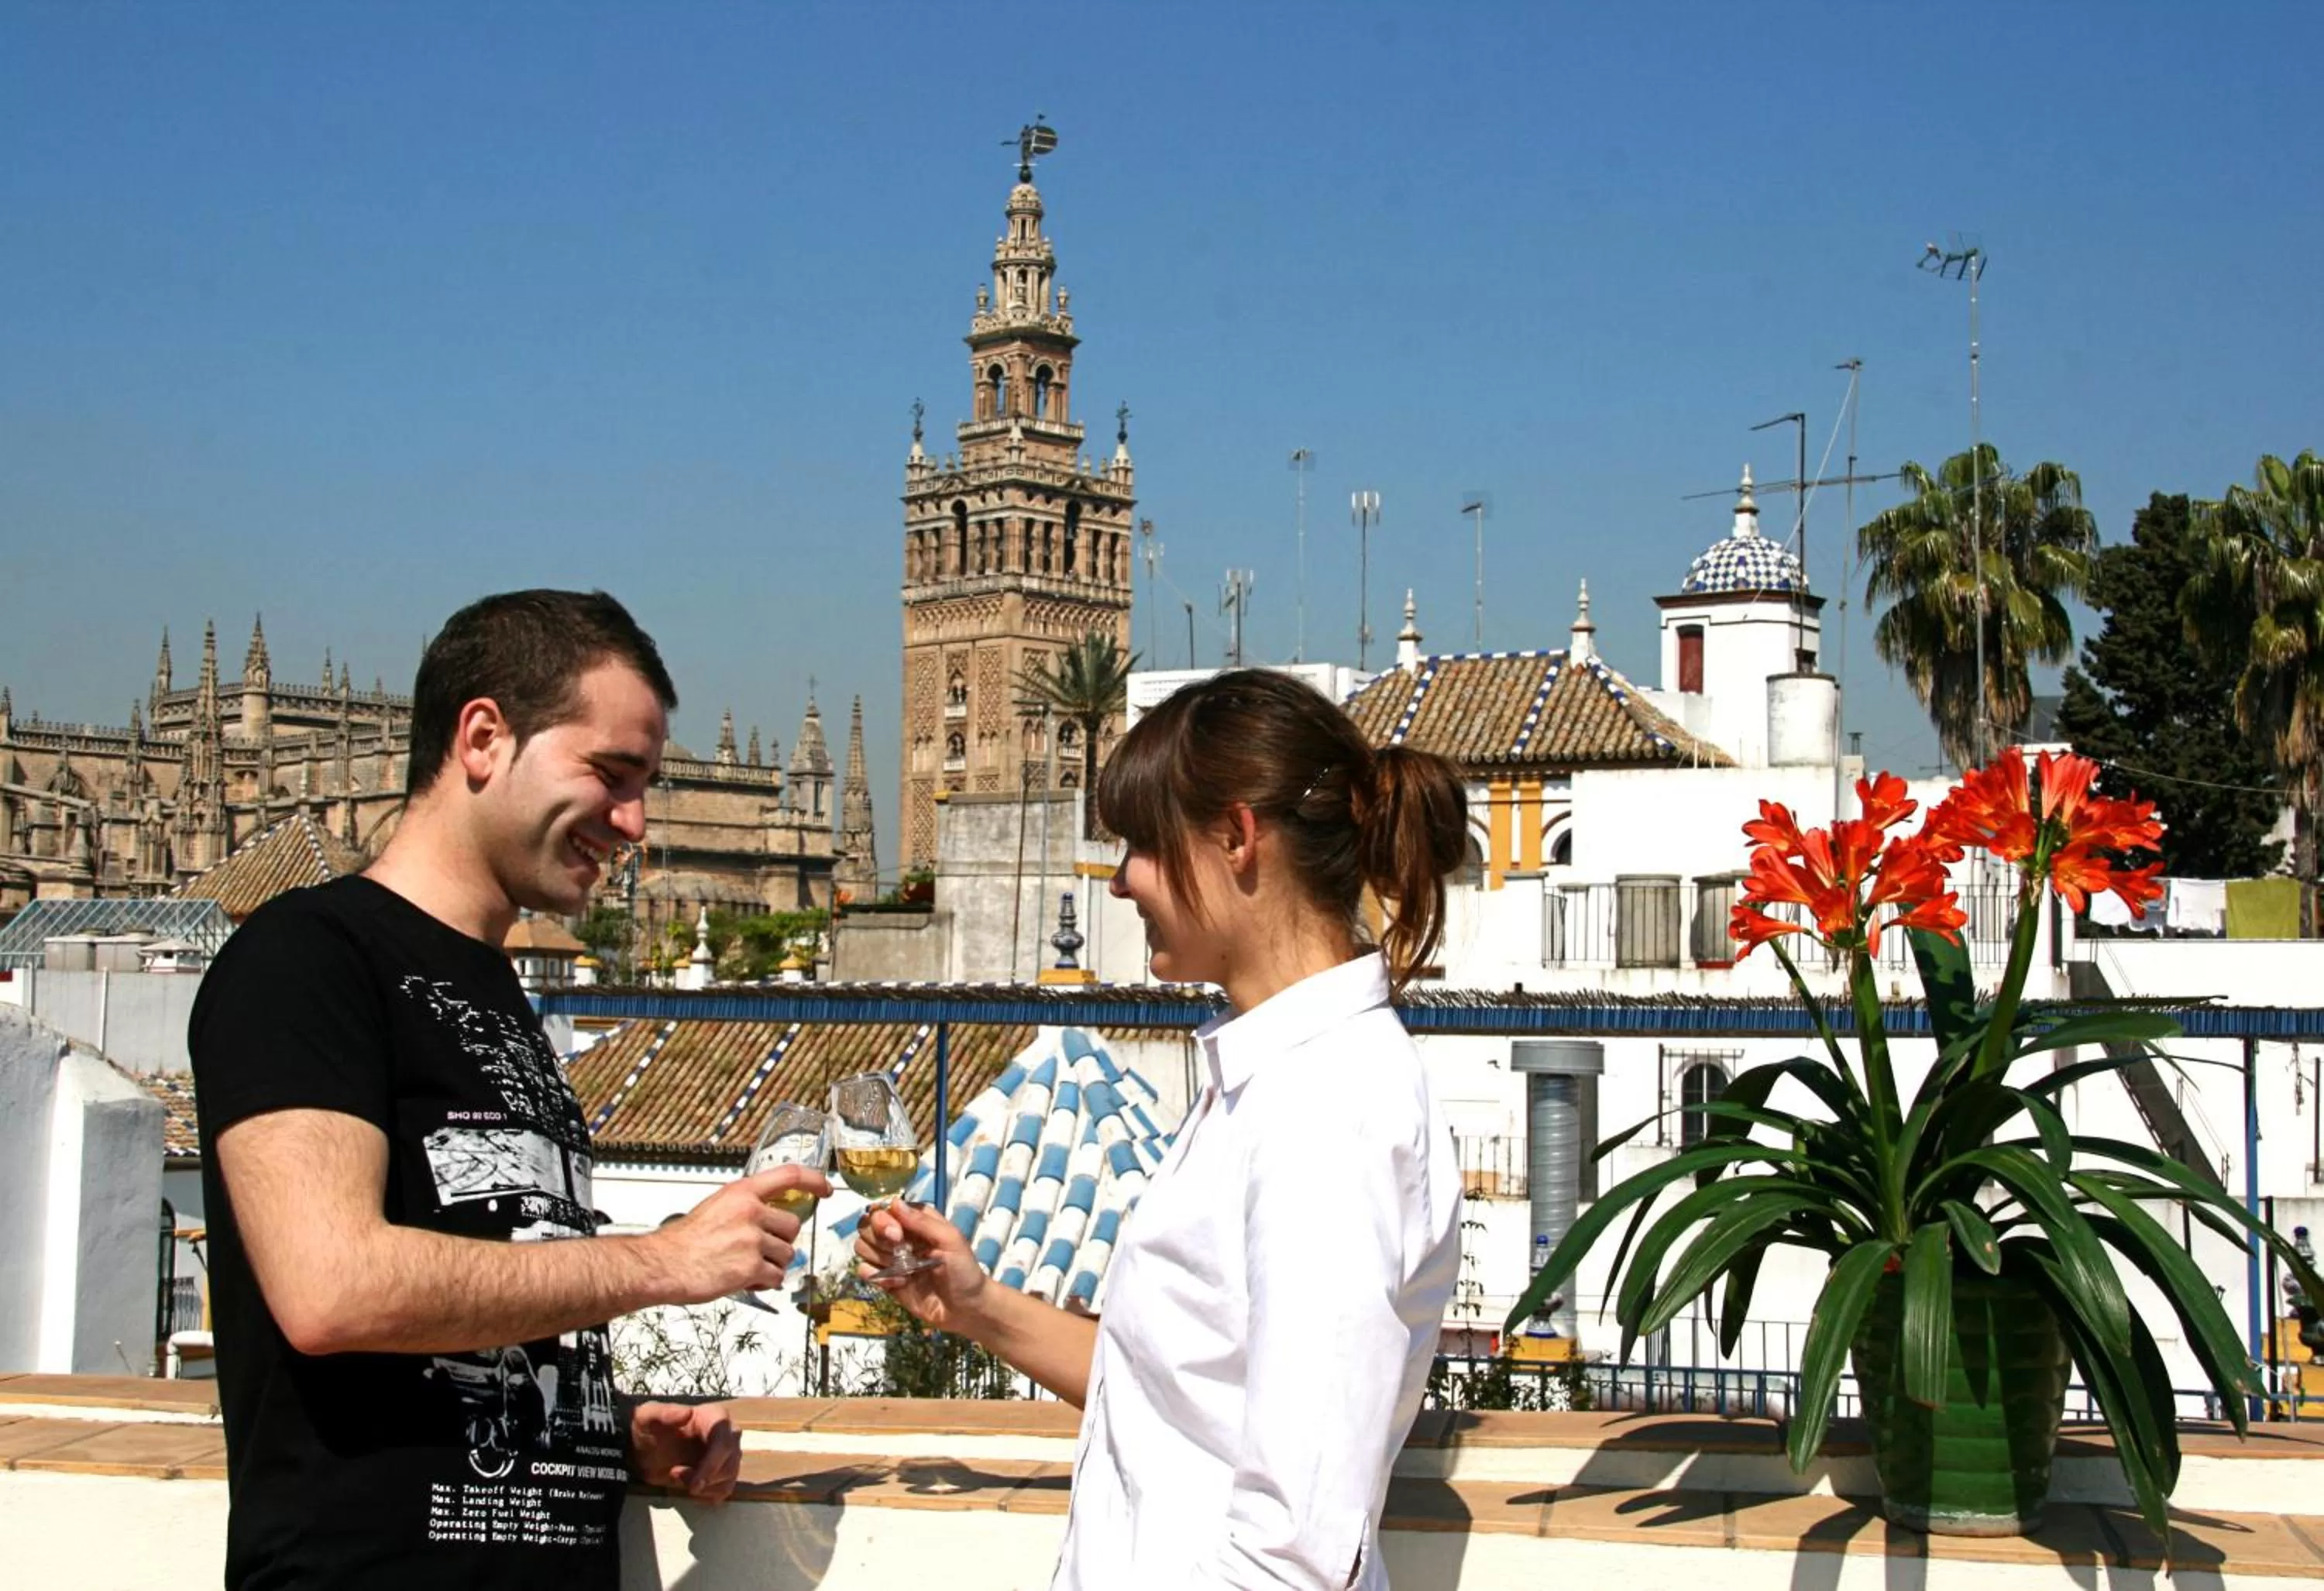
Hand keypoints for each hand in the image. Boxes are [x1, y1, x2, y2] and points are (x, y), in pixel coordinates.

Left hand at [629, 1400, 742, 1501]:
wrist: (641, 1447)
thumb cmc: (648, 1427)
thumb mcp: (648, 1415)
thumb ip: (665, 1412)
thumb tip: (687, 1413)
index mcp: (714, 1417)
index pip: (725, 1441)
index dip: (713, 1462)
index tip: (695, 1480)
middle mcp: (726, 1435)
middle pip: (730, 1463)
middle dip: (704, 1477)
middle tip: (675, 1475)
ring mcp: (725, 1456)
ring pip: (728, 1478)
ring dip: (703, 1486)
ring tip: (676, 1476)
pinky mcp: (718, 1474)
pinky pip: (723, 1490)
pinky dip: (705, 1495)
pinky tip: (686, 1487)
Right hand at [653, 1166, 831, 1303]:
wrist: (663, 1265)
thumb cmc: (683, 1240)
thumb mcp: (716, 1207)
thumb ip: (744, 1207)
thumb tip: (767, 1216)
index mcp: (741, 1193)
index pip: (790, 1175)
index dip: (814, 1180)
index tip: (825, 1188)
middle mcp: (750, 1212)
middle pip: (792, 1226)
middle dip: (780, 1241)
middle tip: (758, 1250)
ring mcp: (752, 1240)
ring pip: (787, 1253)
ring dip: (772, 1264)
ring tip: (746, 1266)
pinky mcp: (751, 1267)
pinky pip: (776, 1277)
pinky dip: (765, 1283)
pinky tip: (746, 1280)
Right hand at [855, 1198, 986, 1332]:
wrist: (965, 1309)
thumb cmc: (964, 1270)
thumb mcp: (951, 1240)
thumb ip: (923, 1222)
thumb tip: (894, 1202)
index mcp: (915, 1221)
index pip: (884, 1208)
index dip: (883, 1219)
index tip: (897, 1234)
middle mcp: (899, 1236)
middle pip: (866, 1225)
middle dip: (878, 1237)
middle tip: (899, 1250)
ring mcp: (890, 1258)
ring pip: (862, 1246)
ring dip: (879, 1257)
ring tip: (904, 1268)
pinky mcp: (886, 1280)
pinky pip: (864, 1271)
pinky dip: (876, 1276)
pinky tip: (899, 1282)